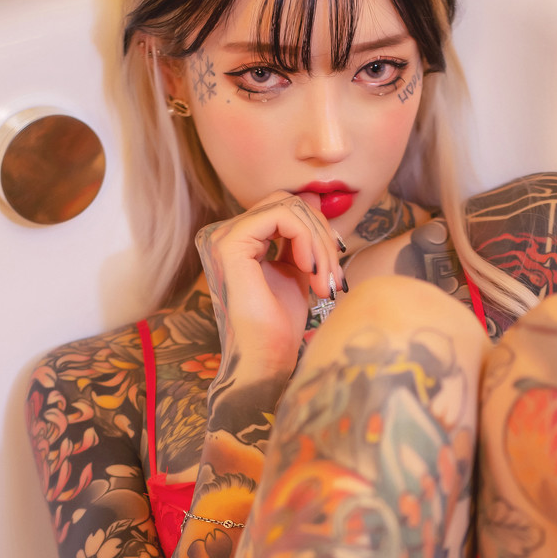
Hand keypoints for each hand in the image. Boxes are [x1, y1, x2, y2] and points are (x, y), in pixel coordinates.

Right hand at [195, 191, 345, 378]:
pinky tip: (310, 270)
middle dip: (322, 236)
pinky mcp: (230, 244)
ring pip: (288, 207)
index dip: (317, 231)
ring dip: (319, 242)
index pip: (284, 209)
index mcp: (237, 240)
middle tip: (334, 278)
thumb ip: (302, 236)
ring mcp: (222, 237)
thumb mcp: (299, 269)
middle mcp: (223, 234)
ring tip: (325, 281)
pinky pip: (282, 217)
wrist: (265, 361)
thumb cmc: (279, 327)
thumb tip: (315, 197)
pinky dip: (307, 239)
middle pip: (287, 203)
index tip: (332, 271)